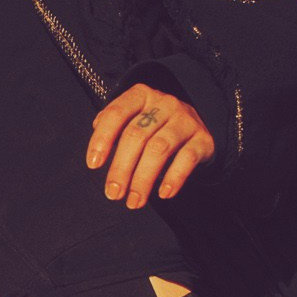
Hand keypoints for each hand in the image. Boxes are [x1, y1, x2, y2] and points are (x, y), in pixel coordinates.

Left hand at [86, 84, 214, 207]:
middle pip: (136, 135)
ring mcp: (185, 119)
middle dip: (121, 168)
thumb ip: (114, 130)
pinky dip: (174, 178)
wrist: (195, 128)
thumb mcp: (134, 120)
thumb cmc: (156, 127)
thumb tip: (97, 151)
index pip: (117, 113)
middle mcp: (164, 104)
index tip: (93, 165)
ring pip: (159, 148)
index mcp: (141, 96)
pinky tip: (163, 194)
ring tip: (134, 201)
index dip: (102, 139)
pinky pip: (186, 158)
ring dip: (143, 179)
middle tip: (113, 193)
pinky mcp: (202, 138)